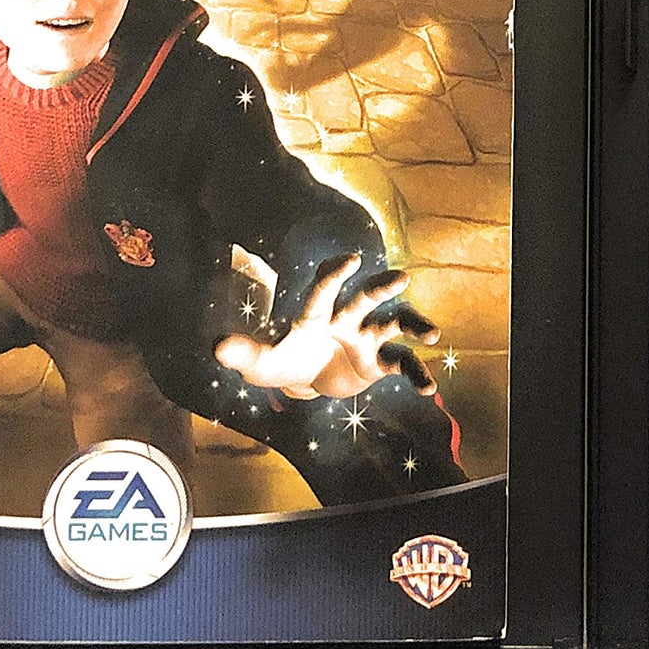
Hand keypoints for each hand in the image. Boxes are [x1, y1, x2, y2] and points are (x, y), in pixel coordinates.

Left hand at [214, 253, 440, 399]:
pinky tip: (428, 388)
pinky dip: (416, 374)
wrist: (308, 380)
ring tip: (433, 333)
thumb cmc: (285, 362)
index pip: (324, 291)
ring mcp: (367, 338)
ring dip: (414, 325)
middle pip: (366, 298)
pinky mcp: (380, 361)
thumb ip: (244, 354)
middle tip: (401, 278)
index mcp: (316, 315)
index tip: (350, 260)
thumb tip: (216, 347)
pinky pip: (402, 364)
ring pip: (395, 324)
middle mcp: (346, 320)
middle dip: (382, 287)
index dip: (335, 275)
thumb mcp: (263, 363)